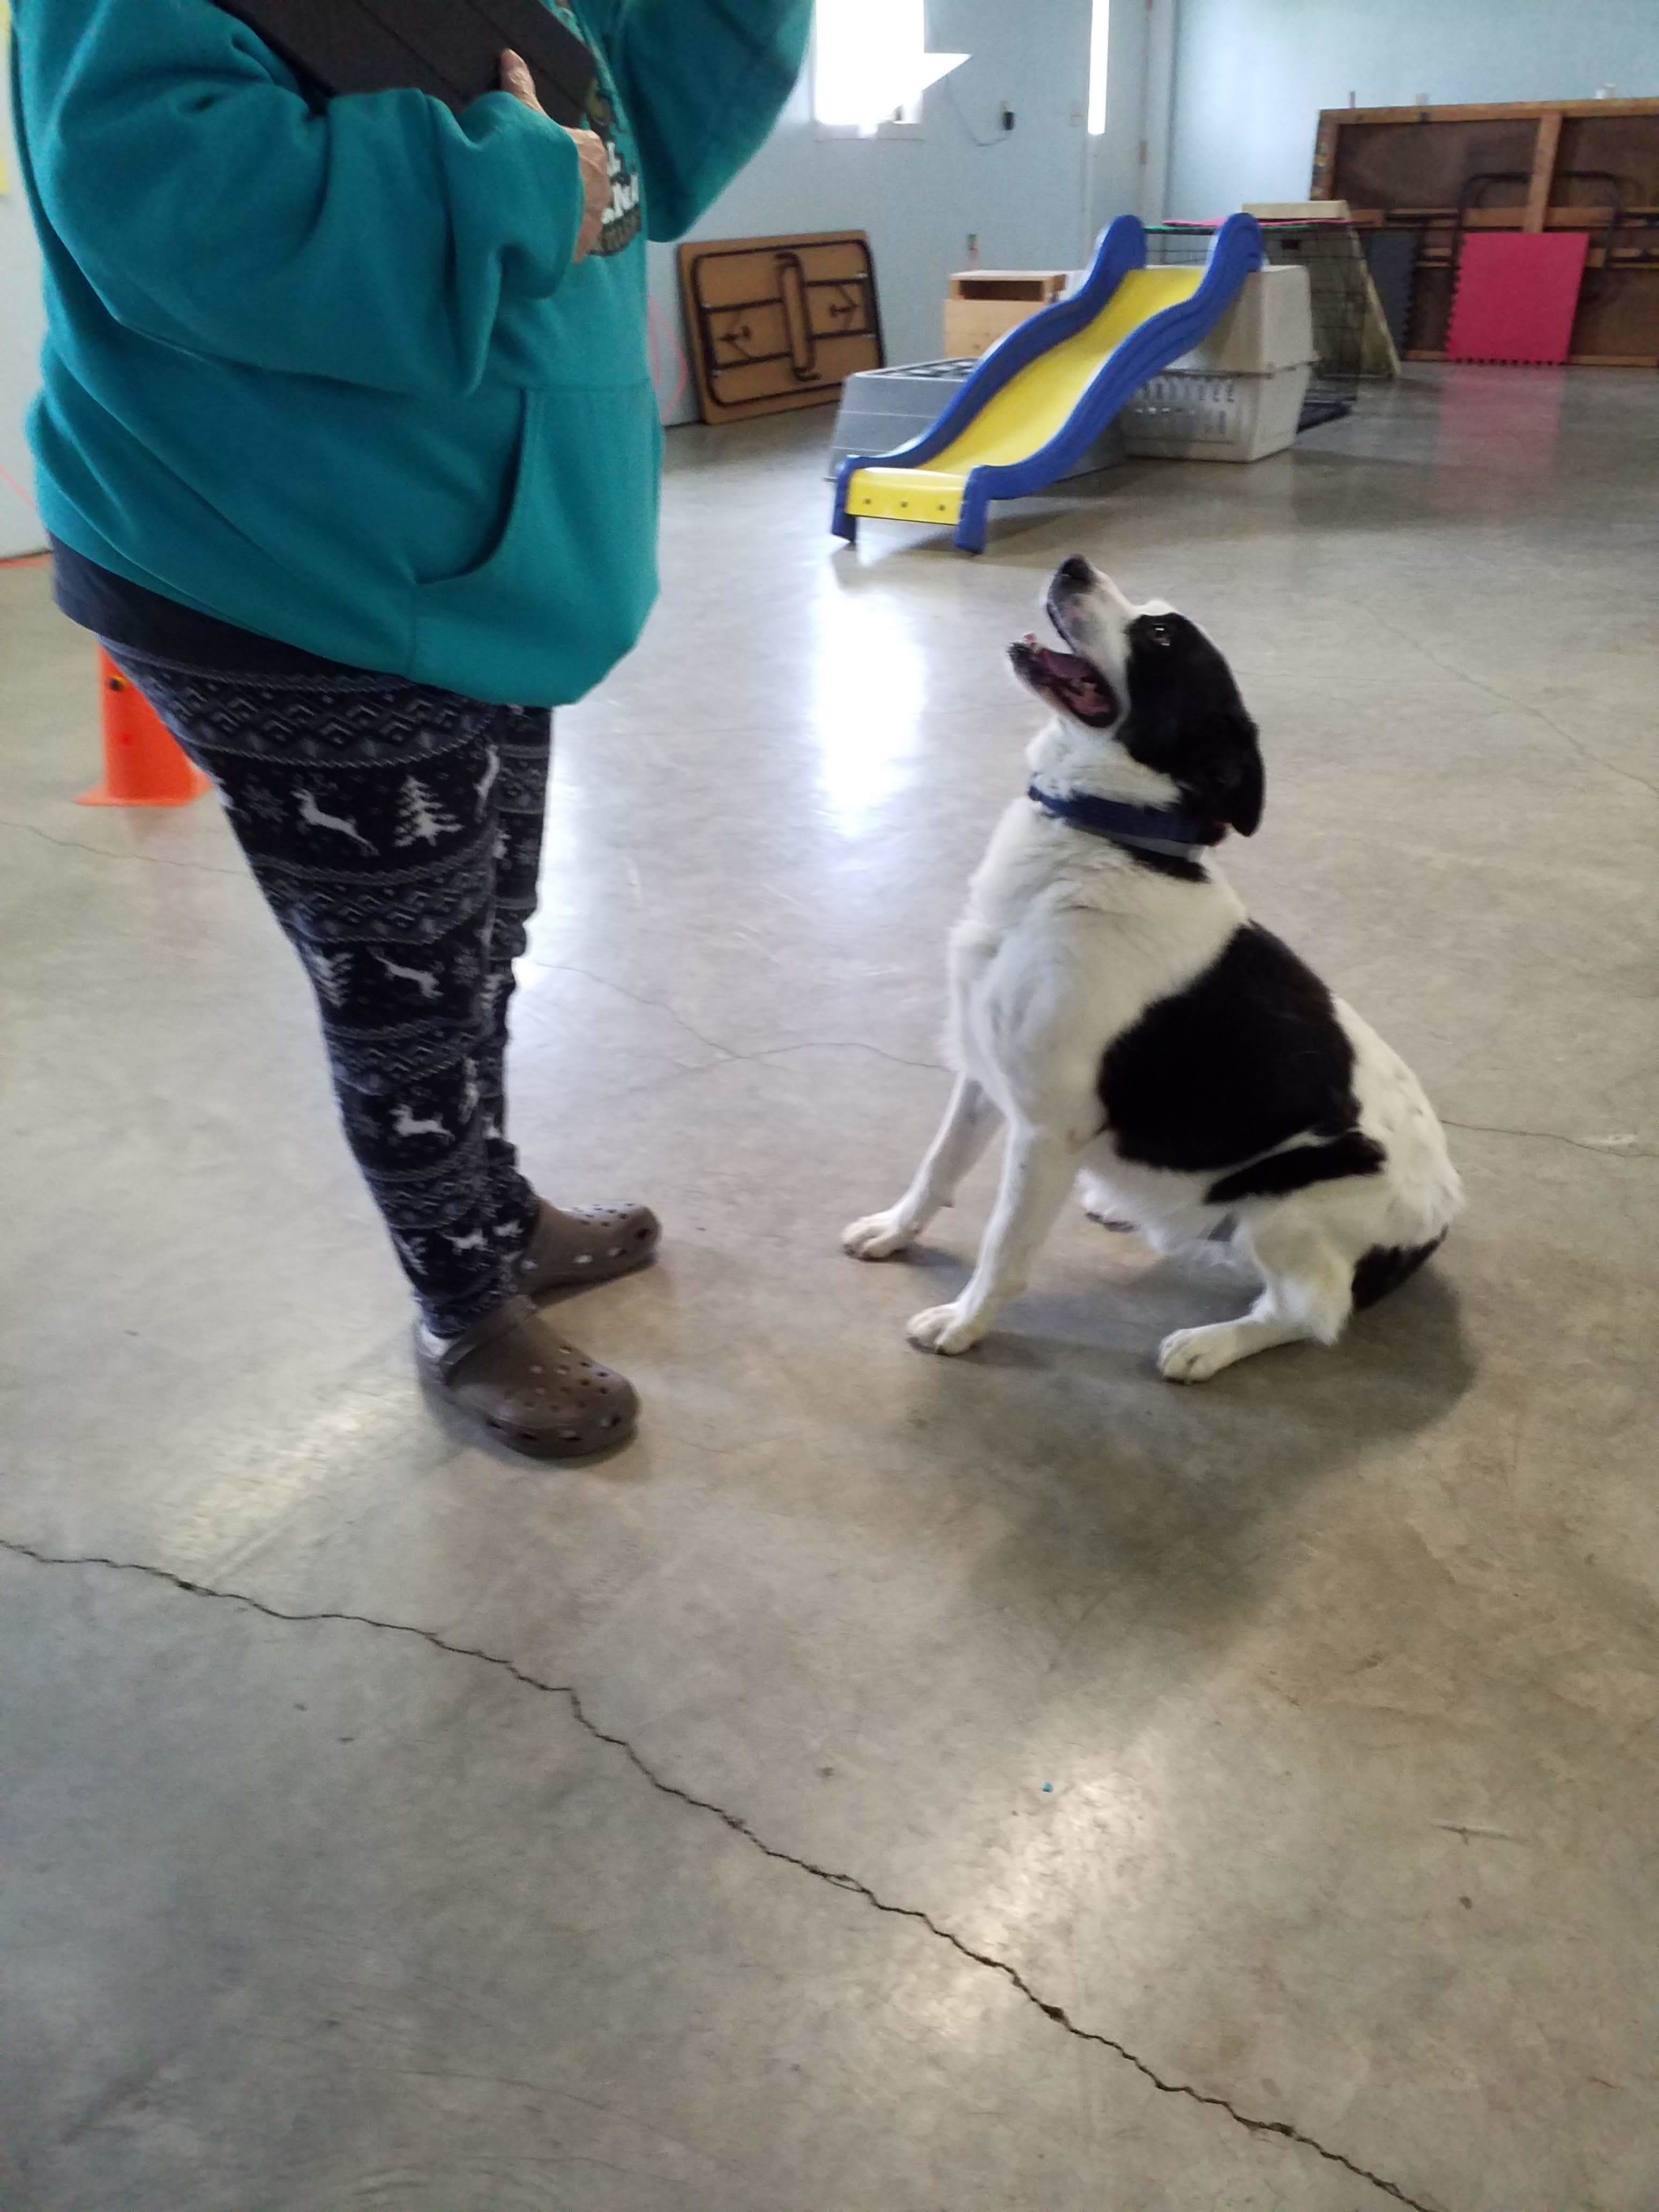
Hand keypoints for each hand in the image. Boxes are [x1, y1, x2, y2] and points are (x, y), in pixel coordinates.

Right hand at [500, 51, 609, 262]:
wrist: (530, 199)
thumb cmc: (532, 150)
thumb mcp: (524, 112)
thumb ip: (520, 85)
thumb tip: (510, 55)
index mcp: (593, 150)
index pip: (580, 150)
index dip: (558, 156)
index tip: (539, 162)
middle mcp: (602, 185)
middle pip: (580, 184)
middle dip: (563, 187)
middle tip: (534, 190)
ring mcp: (594, 218)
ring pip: (577, 214)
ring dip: (561, 215)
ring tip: (534, 215)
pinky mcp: (582, 246)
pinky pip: (570, 242)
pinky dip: (556, 240)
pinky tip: (538, 236)